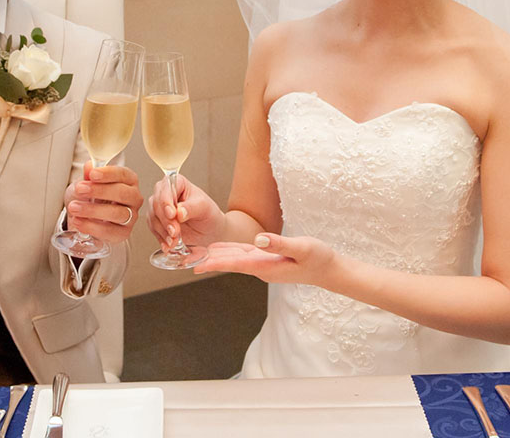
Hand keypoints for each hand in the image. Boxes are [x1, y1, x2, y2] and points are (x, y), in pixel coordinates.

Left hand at [64, 161, 143, 245]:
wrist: (86, 217)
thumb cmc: (91, 196)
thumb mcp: (87, 182)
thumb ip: (89, 174)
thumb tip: (89, 166)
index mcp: (128, 180)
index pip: (122, 174)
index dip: (108, 174)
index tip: (92, 174)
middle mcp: (134, 198)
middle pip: (122, 193)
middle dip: (99, 191)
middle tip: (80, 189)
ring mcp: (131, 216)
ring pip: (117, 213)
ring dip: (93, 210)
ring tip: (74, 207)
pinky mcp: (123, 233)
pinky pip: (110, 231)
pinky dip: (91, 227)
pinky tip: (78, 221)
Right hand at [146, 174, 225, 251]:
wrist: (209, 231)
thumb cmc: (208, 214)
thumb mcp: (204, 208)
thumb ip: (191, 208)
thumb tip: (179, 212)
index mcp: (177, 182)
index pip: (166, 188)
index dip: (166, 201)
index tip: (172, 214)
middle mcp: (165, 193)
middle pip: (156, 204)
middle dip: (165, 220)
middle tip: (175, 232)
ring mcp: (159, 208)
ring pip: (153, 218)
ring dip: (163, 231)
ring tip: (174, 241)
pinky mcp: (157, 222)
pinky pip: (153, 229)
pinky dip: (161, 238)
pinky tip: (168, 245)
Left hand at [193, 233, 335, 285]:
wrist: (329, 270)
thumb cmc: (318, 258)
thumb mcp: (302, 248)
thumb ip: (280, 244)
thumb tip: (258, 239)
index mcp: (265, 266)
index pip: (234, 263)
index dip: (213, 262)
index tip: (194, 265)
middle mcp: (260, 267)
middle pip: (227, 262)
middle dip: (205, 261)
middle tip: (180, 260)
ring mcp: (262, 264)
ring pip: (232, 259)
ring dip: (213, 256)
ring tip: (191, 254)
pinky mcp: (266, 259)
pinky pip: (241, 255)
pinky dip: (226, 252)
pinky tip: (217, 249)